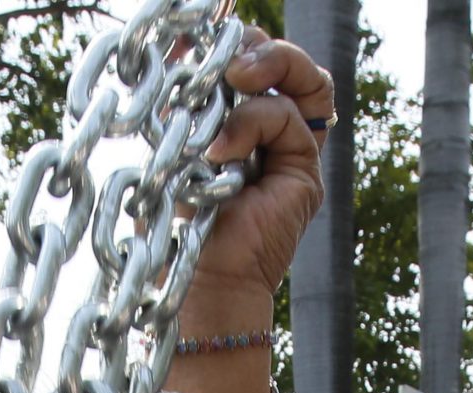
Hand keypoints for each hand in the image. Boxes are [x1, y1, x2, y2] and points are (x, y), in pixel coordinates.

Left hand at [187, 32, 333, 300]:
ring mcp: (290, 151)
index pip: (247, 58)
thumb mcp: (165, 140)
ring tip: (235, 76)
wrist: (191, 275)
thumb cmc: (168, 217)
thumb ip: (181, 94)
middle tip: (222, 59)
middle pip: (282, 60)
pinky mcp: (304, 172)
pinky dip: (253, 122)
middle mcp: (268, 131)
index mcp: (234, 119)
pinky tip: (221, 150)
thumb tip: (182, 40)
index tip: (191, 37)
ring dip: (271, 61)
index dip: (226, 40)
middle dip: (253, 44)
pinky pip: (289, 118)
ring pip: (307, 80)